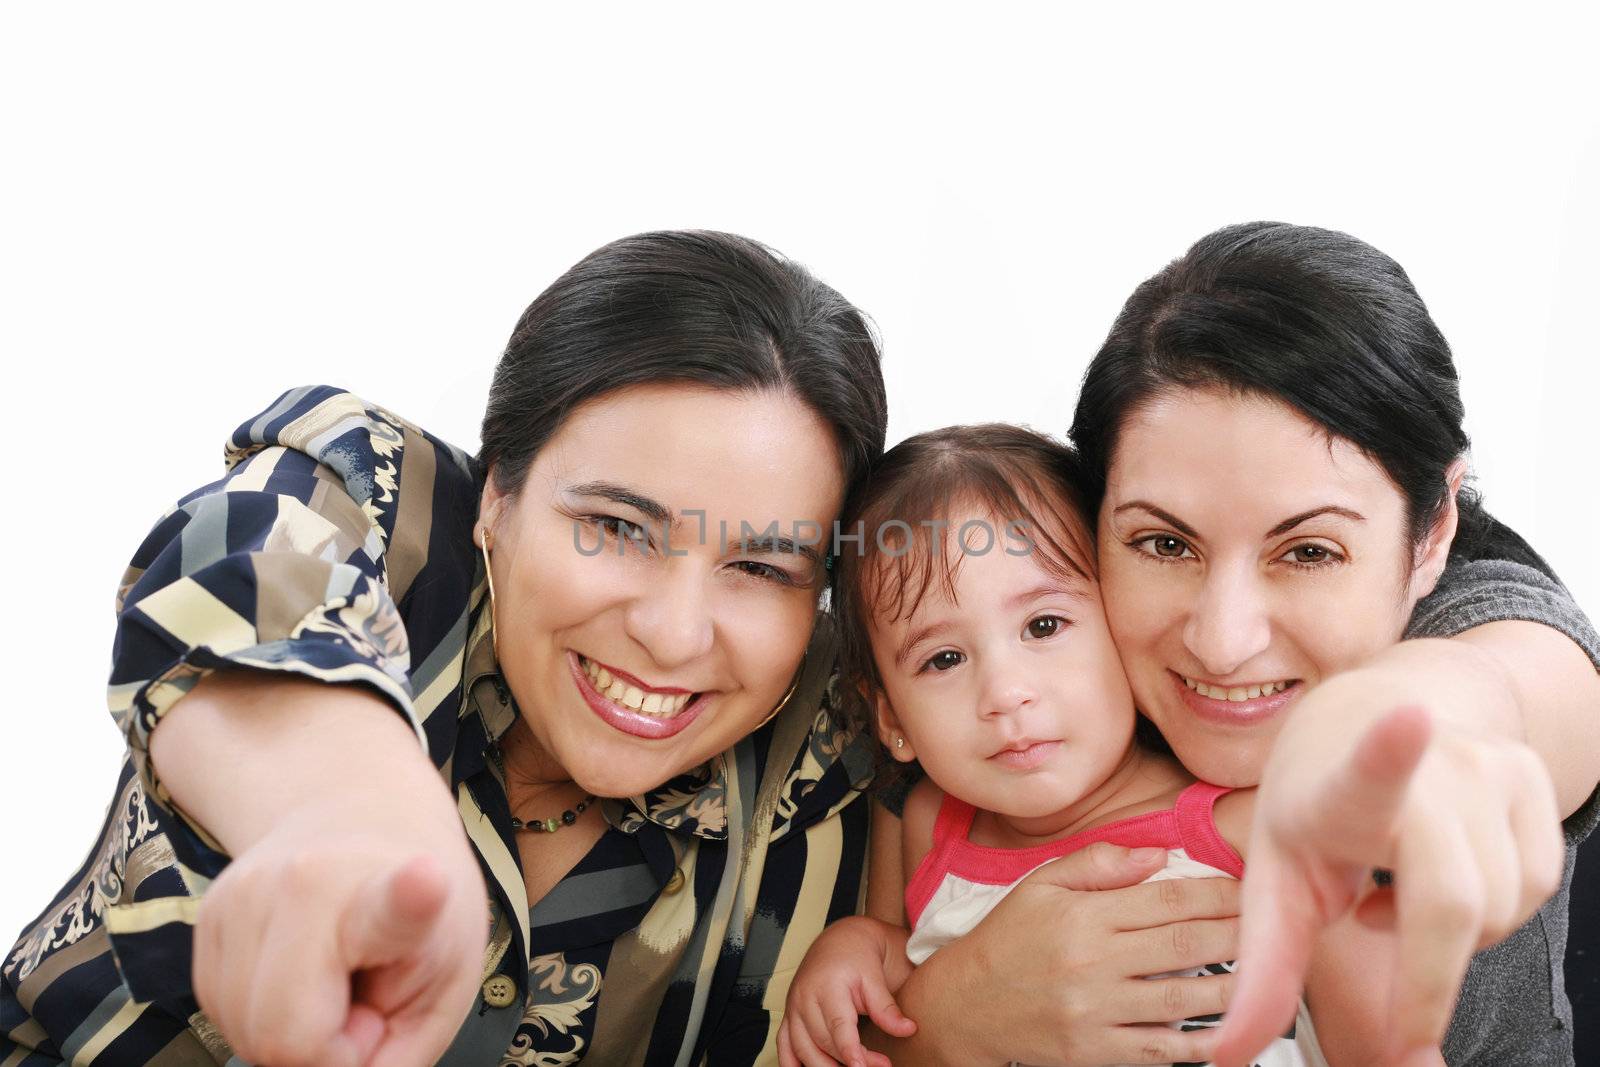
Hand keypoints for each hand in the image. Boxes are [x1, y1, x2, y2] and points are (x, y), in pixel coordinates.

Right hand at [193, 821, 487, 1066]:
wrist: (361, 818)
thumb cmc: (417, 912)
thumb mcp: (445, 983)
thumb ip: (400, 1054)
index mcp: (390, 896)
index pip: (396, 905)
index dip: (414, 898)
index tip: (426, 881)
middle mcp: (306, 883)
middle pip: (283, 1035)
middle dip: (325, 1051)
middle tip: (363, 1005)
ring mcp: (245, 895)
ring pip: (242, 1031)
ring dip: (289, 1032)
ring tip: (331, 979)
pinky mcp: (206, 914)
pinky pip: (221, 1011)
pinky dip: (260, 1015)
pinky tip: (296, 974)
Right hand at [778, 916, 915, 1066]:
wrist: (839, 941)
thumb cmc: (858, 957)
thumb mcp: (874, 978)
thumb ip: (887, 1007)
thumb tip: (908, 1029)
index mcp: (827, 985)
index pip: (837, 1024)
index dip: (849, 1050)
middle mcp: (804, 997)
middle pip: (823, 1041)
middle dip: (850, 1061)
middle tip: (881, 1065)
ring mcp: (793, 1008)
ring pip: (802, 1049)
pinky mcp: (789, 1016)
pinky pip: (784, 1047)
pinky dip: (792, 1064)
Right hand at [885, 842, 1238, 1065]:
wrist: (964, 1006)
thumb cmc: (1006, 940)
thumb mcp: (1040, 884)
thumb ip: (1099, 863)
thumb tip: (1158, 854)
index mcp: (1082, 916)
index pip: (1166, 898)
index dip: (1217, 892)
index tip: (1249, 888)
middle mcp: (1092, 963)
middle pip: (1185, 945)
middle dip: (1239, 934)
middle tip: (1275, 927)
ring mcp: (1096, 1011)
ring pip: (1182, 998)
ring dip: (1234, 987)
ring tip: (1267, 976)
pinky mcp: (1096, 1051)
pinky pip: (1160, 1049)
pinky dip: (1200, 1044)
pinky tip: (1232, 1034)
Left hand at [1215, 704, 1563, 1066]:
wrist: (1365, 713)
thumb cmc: (1313, 808)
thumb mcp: (1274, 881)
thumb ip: (1262, 973)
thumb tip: (1229, 1058)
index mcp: (1342, 787)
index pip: (1368, 771)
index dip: (1389, 750)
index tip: (1408, 719)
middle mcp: (1424, 766)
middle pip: (1457, 905)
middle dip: (1429, 984)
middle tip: (1398, 1031)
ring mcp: (1486, 763)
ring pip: (1504, 908)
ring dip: (1454, 940)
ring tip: (1395, 900)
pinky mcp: (1529, 773)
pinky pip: (1539, 885)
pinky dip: (1495, 910)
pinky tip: (1440, 878)